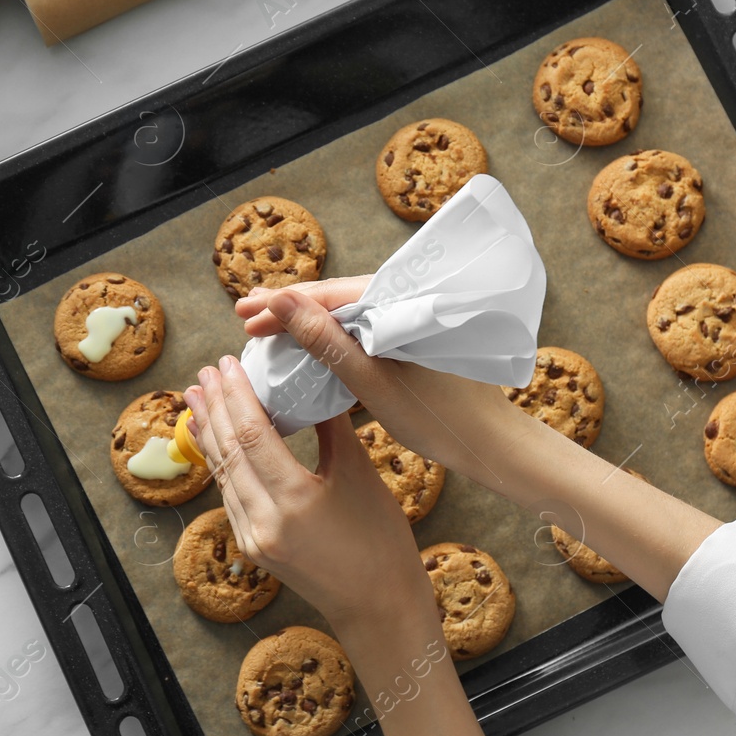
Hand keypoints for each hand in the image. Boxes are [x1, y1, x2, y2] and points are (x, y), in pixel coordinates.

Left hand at [184, 355, 430, 631]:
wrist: (378, 606)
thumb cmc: (381, 542)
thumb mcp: (360, 475)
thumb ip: (332, 428)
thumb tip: (314, 382)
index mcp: (294, 500)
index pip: (253, 434)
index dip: (236, 395)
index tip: (226, 364)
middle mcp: (264, 522)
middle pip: (229, 452)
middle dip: (213, 408)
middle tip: (203, 373)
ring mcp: (254, 538)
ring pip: (223, 475)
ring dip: (209, 434)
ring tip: (197, 399)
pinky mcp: (253, 547)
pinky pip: (229, 496)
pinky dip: (220, 464)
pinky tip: (215, 443)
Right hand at [234, 281, 528, 487]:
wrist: (491, 441)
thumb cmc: (436, 417)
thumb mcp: (371, 382)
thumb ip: (326, 341)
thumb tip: (281, 300)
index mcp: (401, 302)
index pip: (330, 294)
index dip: (284, 303)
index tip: (244, 313)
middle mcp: (408, 300)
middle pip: (338, 297)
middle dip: (290, 307)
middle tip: (245, 316)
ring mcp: (412, 318)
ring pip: (350, 311)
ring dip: (310, 320)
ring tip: (269, 325)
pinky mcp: (414, 337)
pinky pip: (366, 325)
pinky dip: (334, 333)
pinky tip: (310, 340)